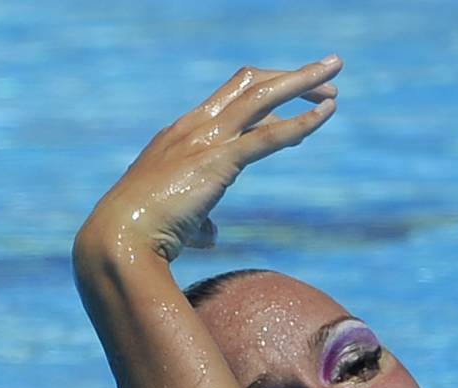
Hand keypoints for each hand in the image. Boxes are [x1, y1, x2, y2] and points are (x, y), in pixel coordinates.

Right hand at [78, 57, 342, 262]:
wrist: (121, 240)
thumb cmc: (146, 234)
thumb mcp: (178, 221)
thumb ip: (198, 222)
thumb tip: (208, 235)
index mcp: (183, 134)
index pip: (232, 98)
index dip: (270, 95)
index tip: (302, 103)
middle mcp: (196, 126)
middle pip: (251, 84)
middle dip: (292, 78)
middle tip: (330, 77)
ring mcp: (206, 139)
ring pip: (262, 96)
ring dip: (302, 81)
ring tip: (337, 77)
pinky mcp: (219, 160)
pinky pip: (268, 136)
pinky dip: (302, 123)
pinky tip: (328, 112)